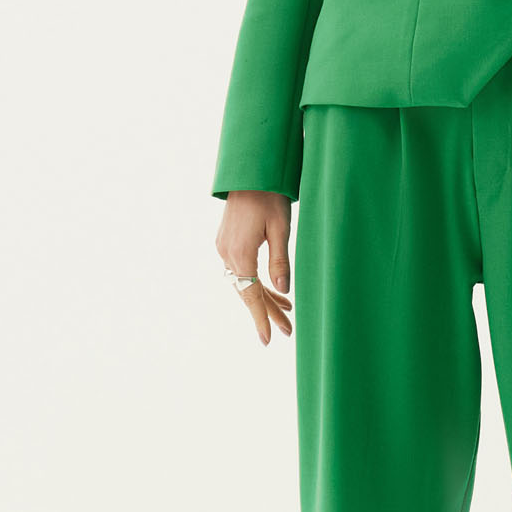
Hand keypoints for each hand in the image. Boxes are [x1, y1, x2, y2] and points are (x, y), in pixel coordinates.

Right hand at [215, 190, 295, 344]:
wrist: (249, 172)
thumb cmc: (269, 196)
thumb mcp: (281, 228)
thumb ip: (280, 261)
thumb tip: (283, 289)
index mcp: (240, 253)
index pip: (251, 294)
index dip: (261, 318)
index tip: (268, 339)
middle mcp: (227, 253)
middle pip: (247, 291)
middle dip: (267, 311)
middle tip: (287, 330)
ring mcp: (224, 247)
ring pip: (245, 281)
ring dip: (264, 297)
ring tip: (287, 312)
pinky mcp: (227, 241)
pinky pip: (242, 270)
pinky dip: (258, 282)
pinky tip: (274, 290)